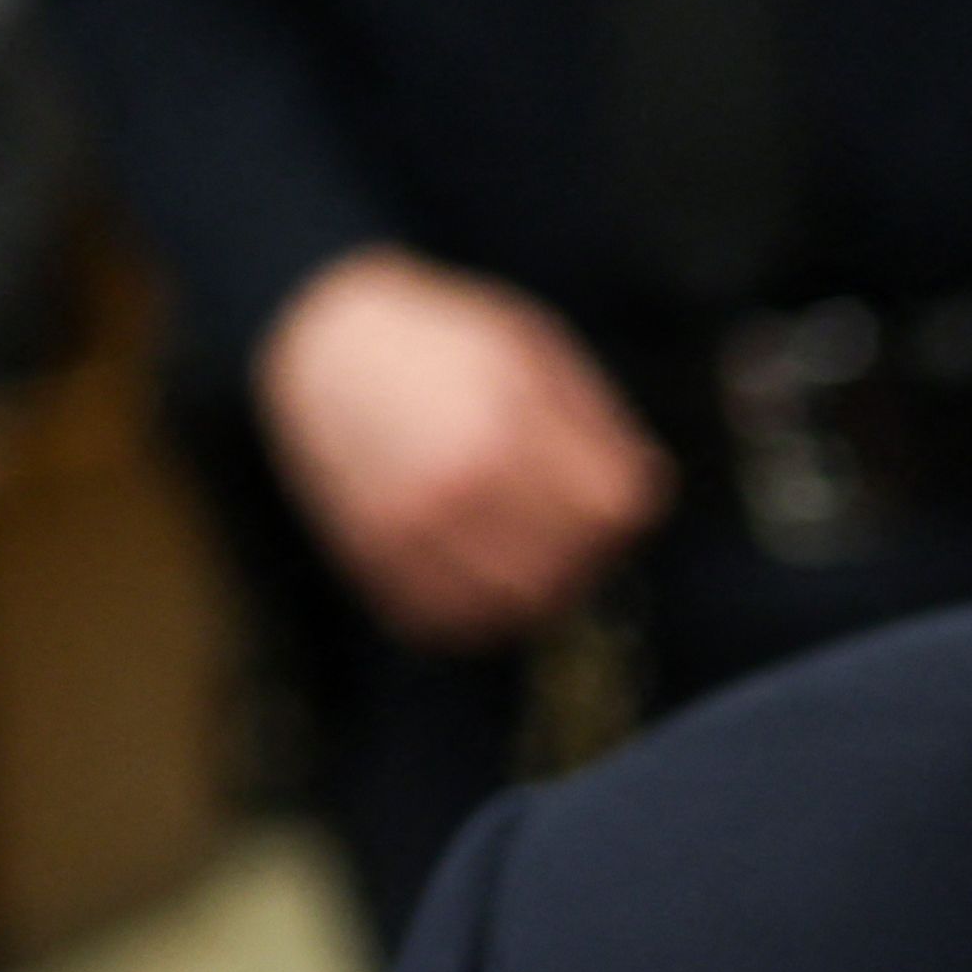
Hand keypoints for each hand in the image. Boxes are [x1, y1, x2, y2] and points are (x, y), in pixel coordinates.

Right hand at [253, 245, 669, 647]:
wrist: (325, 348)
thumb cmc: (446, 346)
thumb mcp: (532, 351)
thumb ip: (594, 424)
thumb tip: (646, 491)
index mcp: (508, 421)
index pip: (615, 510)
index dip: (629, 504)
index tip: (615, 489)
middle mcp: (457, 483)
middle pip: (572, 569)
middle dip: (592, 554)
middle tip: (577, 527)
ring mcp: (409, 531)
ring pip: (517, 610)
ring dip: (543, 591)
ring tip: (534, 547)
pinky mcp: (375, 563)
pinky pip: (454, 625)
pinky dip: (483, 612)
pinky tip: (485, 571)